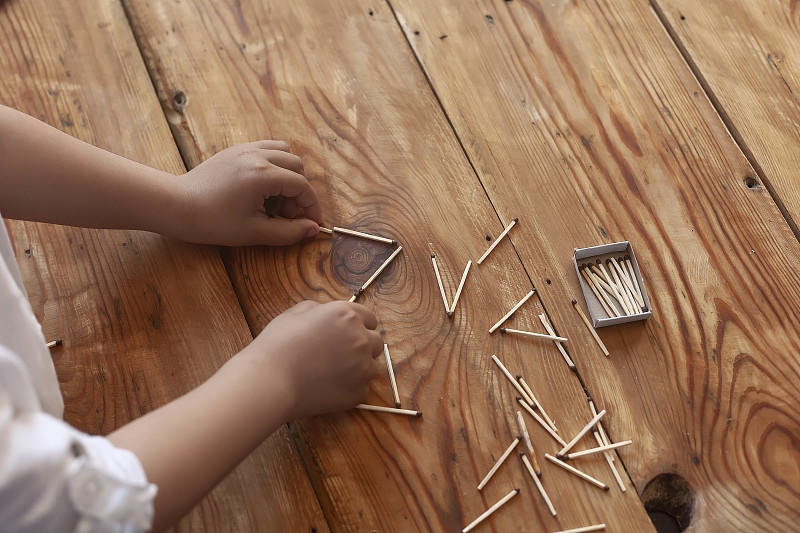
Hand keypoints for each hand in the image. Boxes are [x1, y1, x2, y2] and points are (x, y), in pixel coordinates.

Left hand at [175, 141, 323, 245]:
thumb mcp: (254, 232)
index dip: (311, 206)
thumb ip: (288, 232)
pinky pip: (266, 148)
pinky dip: (274, 163)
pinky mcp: (234, 150)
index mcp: (263, 175)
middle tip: (285, 213)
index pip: (301, 186)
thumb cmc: (212, 221)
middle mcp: (257, 155)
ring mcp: (245, 149)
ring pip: (283, 151)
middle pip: (296, 166)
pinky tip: (263, 185)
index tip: (313, 222)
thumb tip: (313, 229)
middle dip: (298, 191)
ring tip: (275, 197)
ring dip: (288, 173)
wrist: (177, 206)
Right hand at [235, 301, 383, 419]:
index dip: (359, 325)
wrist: (270, 381)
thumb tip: (326, 313)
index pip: (370, 318)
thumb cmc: (278, 344)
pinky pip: (362, 388)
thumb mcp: (295, 313)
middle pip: (376, 341)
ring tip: (335, 372)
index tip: (349, 334)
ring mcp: (362, 368)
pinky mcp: (357, 392)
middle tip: (342, 353)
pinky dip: (350, 388)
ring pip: (373, 366)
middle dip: (363, 345)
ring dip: (360, 367)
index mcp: (347, 315)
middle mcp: (360, 339)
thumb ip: (319, 309)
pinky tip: (330, 387)